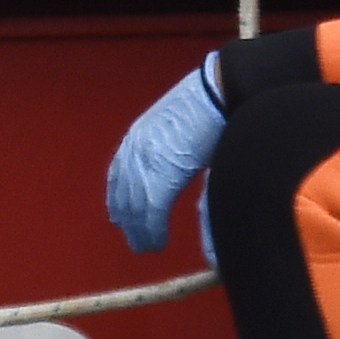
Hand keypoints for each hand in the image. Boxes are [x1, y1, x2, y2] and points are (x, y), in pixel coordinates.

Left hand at [105, 58, 224, 255]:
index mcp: (137, 137)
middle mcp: (135, 150)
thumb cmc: (211, 107)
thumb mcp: (180, 132)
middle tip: (137, 242)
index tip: (123, 220)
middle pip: (124, 196)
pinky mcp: (162, 175)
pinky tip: (157, 242)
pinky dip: (154, 230)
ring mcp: (146, 161)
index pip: (119, 176)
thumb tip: (175, 173)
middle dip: (129, 222)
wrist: (220, 92)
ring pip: (135, 207)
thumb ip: (171, 159)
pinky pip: (152, 211)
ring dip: (140, 231)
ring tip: (147, 246)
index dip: (120, 201)